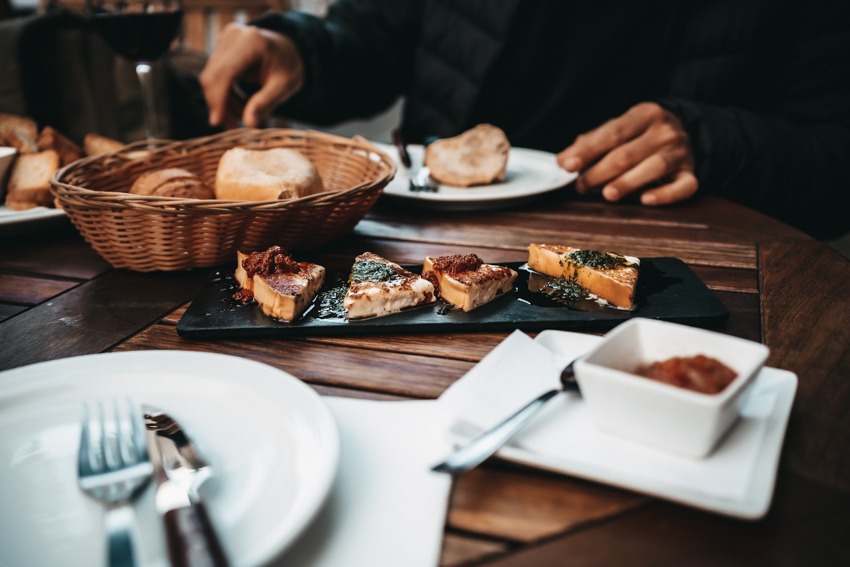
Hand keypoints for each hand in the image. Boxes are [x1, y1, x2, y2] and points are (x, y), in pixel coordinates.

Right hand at [199, 23, 304, 128]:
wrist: (287, 49)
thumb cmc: (288, 66)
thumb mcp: (284, 86)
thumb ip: (265, 103)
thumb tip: (248, 124)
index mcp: (251, 42)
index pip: (225, 72)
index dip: (218, 98)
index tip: (217, 122)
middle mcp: (233, 36)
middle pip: (213, 76)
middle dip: (219, 105)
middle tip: (231, 128)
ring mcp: (224, 40)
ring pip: (211, 78)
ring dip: (222, 102)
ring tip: (242, 117)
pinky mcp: (220, 48)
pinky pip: (215, 76)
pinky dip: (224, 95)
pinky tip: (239, 106)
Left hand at [557, 102, 697, 205]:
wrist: (686, 134)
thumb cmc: (641, 136)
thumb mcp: (619, 129)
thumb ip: (591, 143)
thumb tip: (563, 161)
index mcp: (644, 114)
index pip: (612, 133)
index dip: (588, 151)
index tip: (567, 166)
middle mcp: (665, 131)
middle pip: (628, 154)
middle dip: (600, 172)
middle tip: (581, 186)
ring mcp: (680, 153)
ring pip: (654, 168)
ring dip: (628, 182)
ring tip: (607, 194)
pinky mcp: (690, 173)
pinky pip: (683, 186)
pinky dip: (666, 194)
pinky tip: (646, 200)